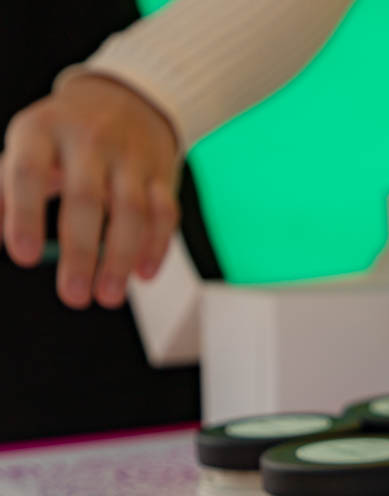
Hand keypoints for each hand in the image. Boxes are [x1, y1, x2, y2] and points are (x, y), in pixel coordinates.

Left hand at [1, 74, 179, 308]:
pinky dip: (157, 246)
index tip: (24, 256)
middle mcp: (89, 139)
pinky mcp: (162, 173)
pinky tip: (143, 274)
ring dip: (121, 258)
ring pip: (132, 210)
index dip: (25, 215)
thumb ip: (7, 192)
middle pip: (86, 199)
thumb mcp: (27, 148)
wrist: (126, 98)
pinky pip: (165, 212)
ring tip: (108, 296)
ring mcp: (131, 156)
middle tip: (74, 296)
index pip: (28, 172)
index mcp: (42, 130)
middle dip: (81, 253)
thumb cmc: (64, 137)